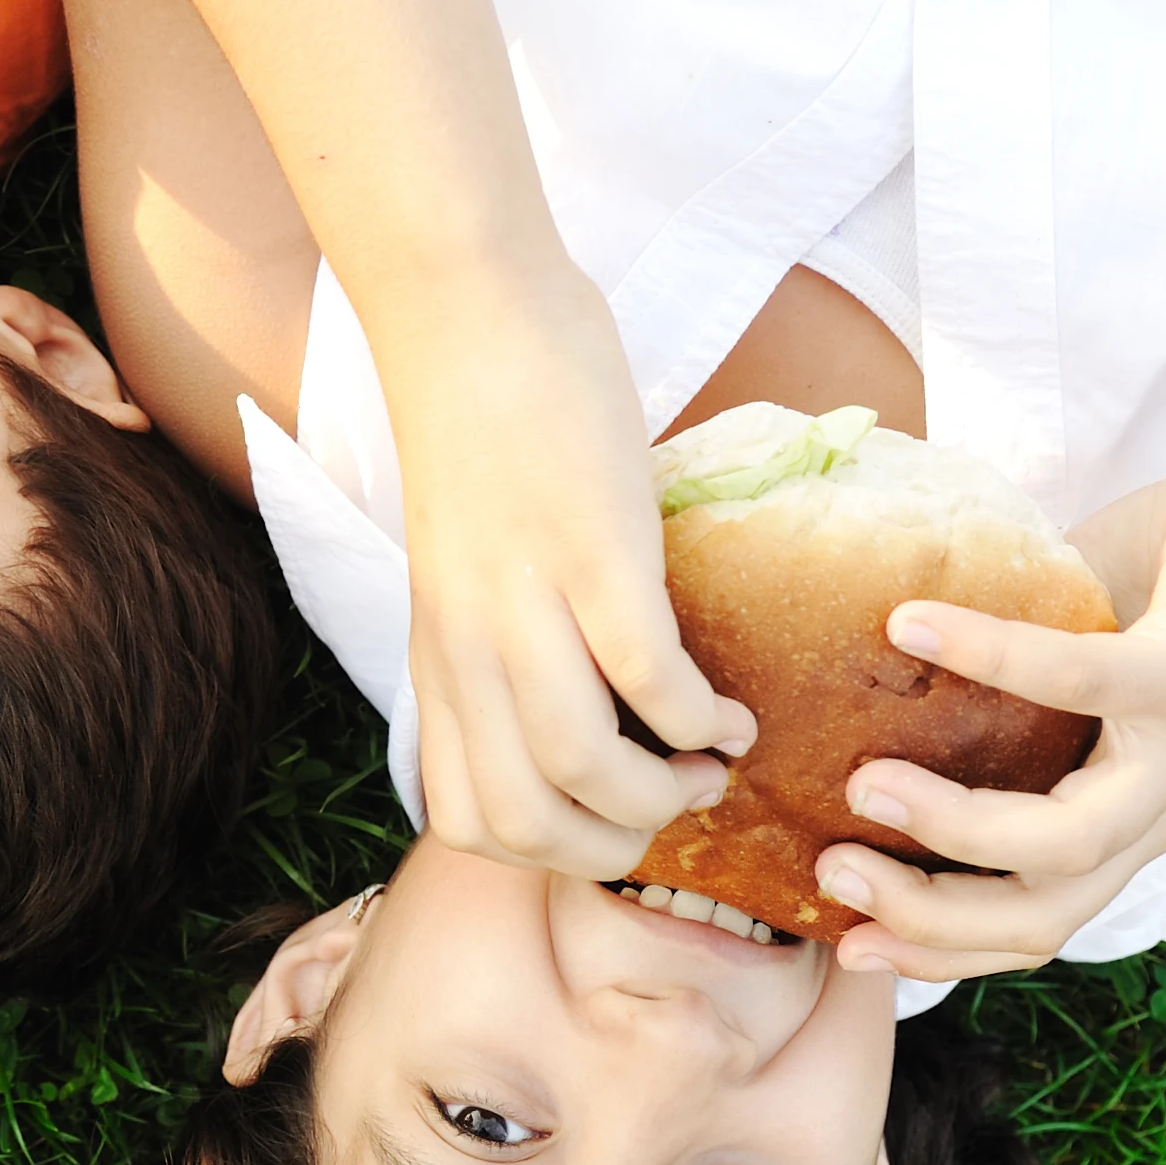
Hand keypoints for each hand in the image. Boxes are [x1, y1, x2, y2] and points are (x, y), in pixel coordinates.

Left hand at [389, 283, 754, 876]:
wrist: (465, 310)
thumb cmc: (480, 430)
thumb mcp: (463, 568)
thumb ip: (498, 643)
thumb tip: (576, 705)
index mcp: (437, 659)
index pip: (465, 823)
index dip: (549, 854)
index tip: (612, 821)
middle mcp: (467, 648)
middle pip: (524, 824)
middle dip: (615, 847)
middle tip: (676, 804)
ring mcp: (524, 602)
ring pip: (581, 769)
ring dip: (663, 794)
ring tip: (712, 762)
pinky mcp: (590, 550)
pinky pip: (648, 678)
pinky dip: (699, 717)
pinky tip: (728, 707)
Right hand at [819, 436, 1165, 978]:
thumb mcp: (1080, 661)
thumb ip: (1000, 696)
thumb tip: (869, 681)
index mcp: (1137, 818)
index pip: (1036, 924)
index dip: (939, 951)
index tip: (847, 940)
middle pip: (1045, 914)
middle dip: (929, 917)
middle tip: (834, 874)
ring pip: (1068, 844)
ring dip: (953, 829)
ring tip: (868, 785)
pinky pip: (1083, 683)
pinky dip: (988, 657)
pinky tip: (915, 623)